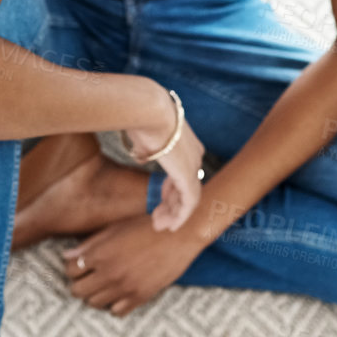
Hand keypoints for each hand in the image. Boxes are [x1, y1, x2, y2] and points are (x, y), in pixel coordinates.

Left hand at [61, 214, 206, 315]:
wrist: (181, 234)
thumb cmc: (148, 226)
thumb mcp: (116, 228)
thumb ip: (90, 243)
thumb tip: (67, 255)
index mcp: (100, 253)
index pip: (70, 270)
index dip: (72, 266)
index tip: (80, 264)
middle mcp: (109, 273)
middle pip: (77, 290)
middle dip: (79, 283)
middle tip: (89, 276)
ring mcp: (125, 287)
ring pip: (93, 303)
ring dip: (95, 294)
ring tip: (104, 285)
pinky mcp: (140, 297)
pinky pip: (116, 312)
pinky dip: (114, 305)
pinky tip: (119, 293)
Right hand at [120, 90, 206, 231]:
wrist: (148, 110)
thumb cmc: (141, 117)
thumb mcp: (144, 134)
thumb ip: (146, 147)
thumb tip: (142, 156)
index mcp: (187, 142)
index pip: (183, 171)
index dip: (172, 189)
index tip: (161, 201)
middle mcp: (195, 155)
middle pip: (186, 186)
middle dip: (172, 205)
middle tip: (158, 220)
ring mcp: (193, 166)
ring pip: (188, 197)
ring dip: (174, 214)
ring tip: (160, 226)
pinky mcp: (188, 176)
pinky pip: (188, 203)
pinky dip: (180, 216)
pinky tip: (171, 226)